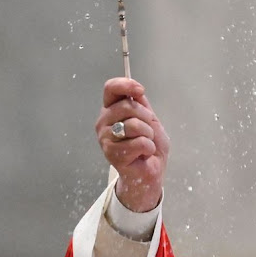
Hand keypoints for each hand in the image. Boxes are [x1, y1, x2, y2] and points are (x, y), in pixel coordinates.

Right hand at [95, 78, 168, 211]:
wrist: (151, 171)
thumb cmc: (149, 145)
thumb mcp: (149, 119)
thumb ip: (141, 104)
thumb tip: (135, 90)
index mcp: (111, 110)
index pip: (110, 89)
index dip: (126, 85)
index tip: (140, 91)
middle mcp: (104, 122)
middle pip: (126, 106)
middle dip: (146, 117)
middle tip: (148, 130)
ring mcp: (105, 138)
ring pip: (133, 125)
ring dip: (148, 134)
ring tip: (145, 143)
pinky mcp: (112, 154)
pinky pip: (139, 142)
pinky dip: (148, 148)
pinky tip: (144, 154)